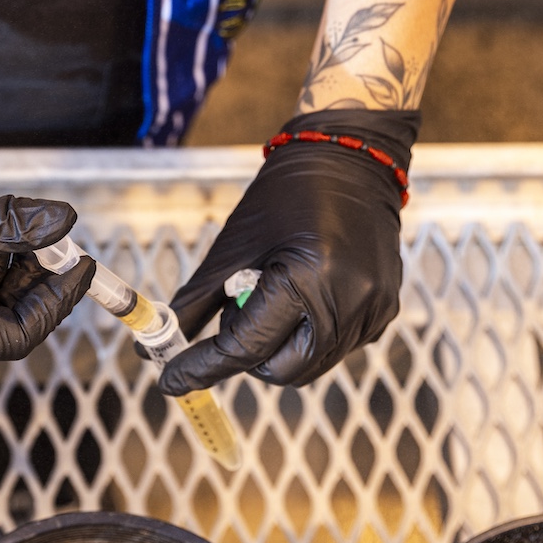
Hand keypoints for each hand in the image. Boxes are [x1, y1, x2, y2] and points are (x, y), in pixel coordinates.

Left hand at [158, 110, 417, 392]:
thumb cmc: (284, 196)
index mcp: (307, 279)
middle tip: (236, 317)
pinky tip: (304, 295)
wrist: (349, 161)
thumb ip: (195, 301)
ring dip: (280, 347)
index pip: (246, 347)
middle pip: (283, 370)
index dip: (203, 367)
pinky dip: (309, 336)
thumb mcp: (232, 246)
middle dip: (250, 358)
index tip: (172, 381)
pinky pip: (337, 347)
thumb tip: (157, 344)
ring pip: (310, 364)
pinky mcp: (385, 310)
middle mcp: (348, 300)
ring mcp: (373, 308)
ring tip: (273, 295)